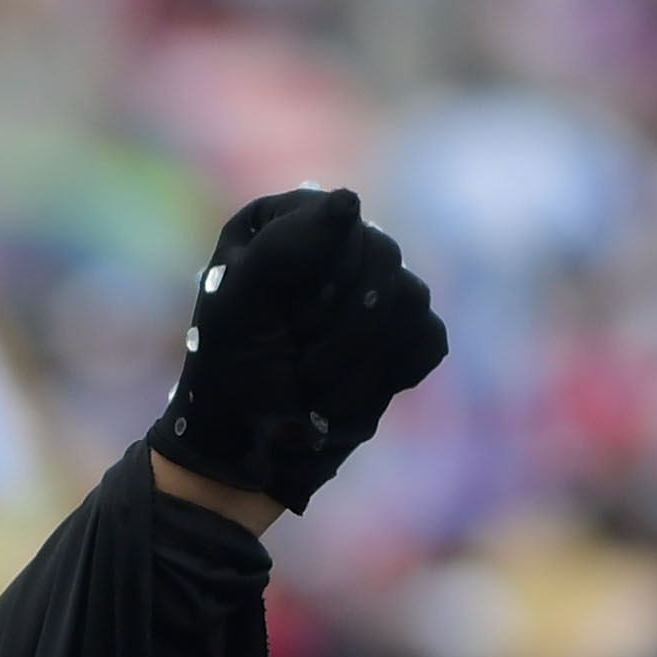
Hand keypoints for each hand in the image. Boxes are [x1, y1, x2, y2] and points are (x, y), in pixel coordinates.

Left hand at [151, 188, 448, 514]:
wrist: (246, 455)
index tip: (285, 323)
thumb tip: (349, 201)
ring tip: (317, 386)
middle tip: (299, 365)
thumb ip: (284, 251)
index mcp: (282, 223)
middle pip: (383, 258)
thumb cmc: (228, 377)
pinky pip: (429, 337)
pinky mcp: (400, 337)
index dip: (320, 278)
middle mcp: (331, 245)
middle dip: (341, 327)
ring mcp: (370, 290)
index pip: (339, 221)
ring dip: (361, 358)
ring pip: (411, 297)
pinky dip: (393, 371)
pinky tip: (350, 390)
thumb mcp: (238, 311)